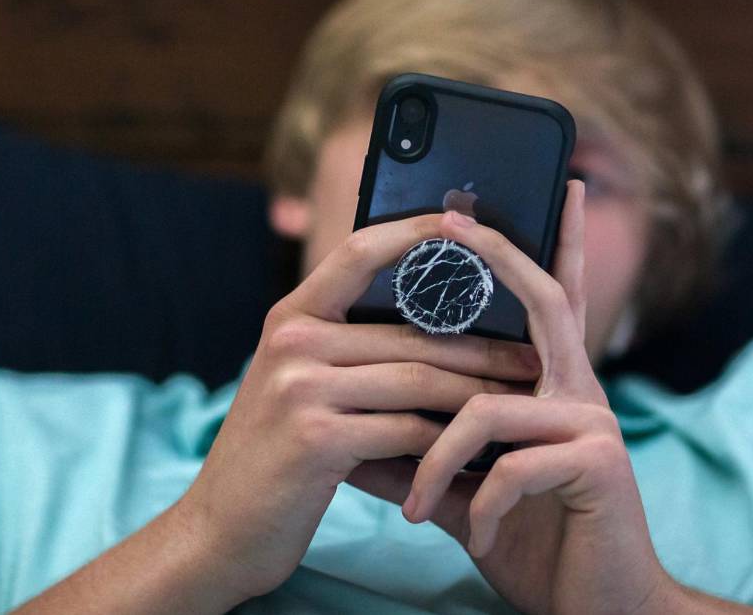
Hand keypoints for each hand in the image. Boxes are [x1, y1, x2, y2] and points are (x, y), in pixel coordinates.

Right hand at [176, 213, 540, 603]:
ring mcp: (300, 389)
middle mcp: (292, 342)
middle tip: (534, 356)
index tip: (471, 223)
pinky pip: (405, 431)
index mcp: (290, 317)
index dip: (417, 232)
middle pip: (411, 334)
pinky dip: (446, 443)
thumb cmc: (276, 456)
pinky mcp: (315, 440)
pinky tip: (474, 452)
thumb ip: (346, 351)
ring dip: (477, 395)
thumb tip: (436, 325)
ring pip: (418, 380)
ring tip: (521, 402)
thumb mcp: (296, 387)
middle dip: (481, 348)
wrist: (218, 529)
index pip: (360, 252)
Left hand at [349, 182, 679, 613]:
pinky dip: (479, 505)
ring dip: (437, 462)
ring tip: (420, 510)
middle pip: (542, 302)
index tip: (560, 189)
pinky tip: (481, 537)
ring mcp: (593, 424)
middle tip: (453, 218)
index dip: (554, 245)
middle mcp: (579, 393)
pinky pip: (510, 465)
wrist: (599, 610)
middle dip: (500, 255)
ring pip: (488, 407)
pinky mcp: (599, 465)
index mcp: (551, 391)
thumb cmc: (535, 545)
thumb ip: (423, 462)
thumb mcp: (467, 497)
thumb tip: (356, 447)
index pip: (551, 304)